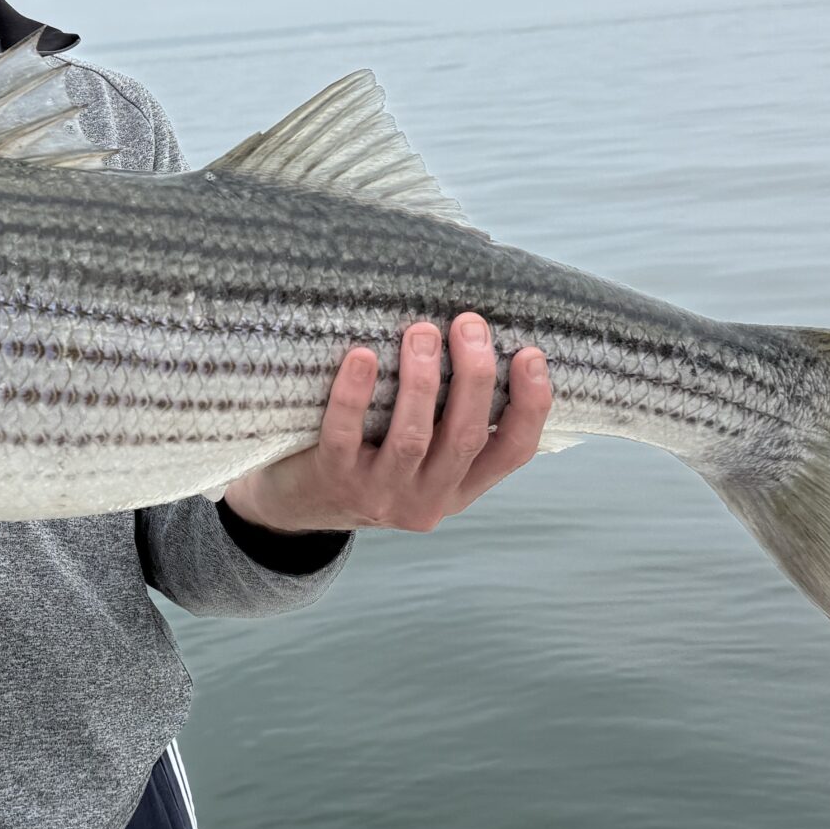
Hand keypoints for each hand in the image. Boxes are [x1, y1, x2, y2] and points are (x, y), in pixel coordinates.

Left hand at [223, 313, 552, 535]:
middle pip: (465, 437)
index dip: (530, 405)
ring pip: (412, 437)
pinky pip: (345, 435)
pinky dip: (354, 394)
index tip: (531, 354)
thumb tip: (480, 337)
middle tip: (468, 324)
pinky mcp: (333, 480)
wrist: (299, 504)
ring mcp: (380, 494)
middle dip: (474, 377)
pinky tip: (361, 356)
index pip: (512, 451)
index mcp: (460, 486)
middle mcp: (428, 498)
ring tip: (421, 331)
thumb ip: (452, 416)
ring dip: (421, 381)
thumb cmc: (372, 456)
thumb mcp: (424, 455)